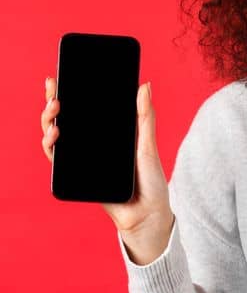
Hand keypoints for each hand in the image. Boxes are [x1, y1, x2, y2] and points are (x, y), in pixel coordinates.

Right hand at [43, 77, 174, 250]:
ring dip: (49, 122)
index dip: (71, 93)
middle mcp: (93, 145)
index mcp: (109, 134)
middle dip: (55, 104)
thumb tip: (144, 85)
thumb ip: (144, 117)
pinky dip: (52, 146)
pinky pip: (58, 159)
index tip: (61, 78)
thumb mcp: (147, 146)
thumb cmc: (150, 181)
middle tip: (56, 94)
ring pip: (57, 137)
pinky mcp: (76, 175)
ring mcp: (82, 160)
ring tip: (56, 112)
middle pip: (67, 120)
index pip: (86, 110)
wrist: (146, 215)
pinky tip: (55, 135)